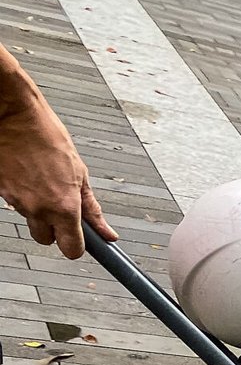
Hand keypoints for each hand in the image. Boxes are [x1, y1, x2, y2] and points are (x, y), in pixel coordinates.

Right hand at [0, 63, 115, 258]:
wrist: (12, 115)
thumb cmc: (46, 135)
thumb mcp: (80, 172)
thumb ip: (92, 207)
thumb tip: (107, 232)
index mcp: (64, 206)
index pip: (72, 250)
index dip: (76, 246)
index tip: (80, 240)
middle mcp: (39, 209)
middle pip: (46, 240)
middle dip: (54, 230)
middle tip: (59, 208)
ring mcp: (16, 202)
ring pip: (30, 220)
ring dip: (37, 208)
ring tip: (41, 180)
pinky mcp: (1, 193)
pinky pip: (15, 204)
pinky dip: (22, 196)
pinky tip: (27, 176)